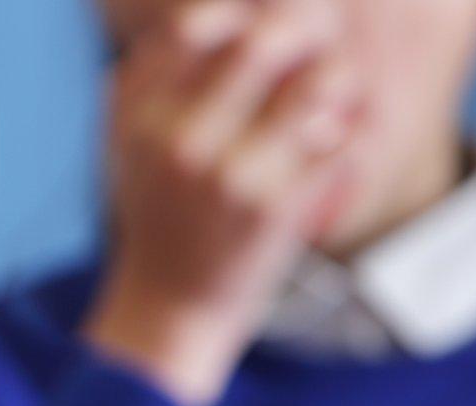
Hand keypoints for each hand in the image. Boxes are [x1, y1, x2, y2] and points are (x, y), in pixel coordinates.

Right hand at [84, 0, 363, 405]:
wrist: (168, 306)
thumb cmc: (158, 216)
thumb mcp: (128, 149)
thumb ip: (143, 83)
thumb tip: (191, 20)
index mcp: (142, 119)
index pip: (193, 26)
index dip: (238, 13)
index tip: (256, 26)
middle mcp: (181, 141)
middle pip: (266, 40)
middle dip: (305, 34)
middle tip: (313, 48)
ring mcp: (232, 176)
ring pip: (321, 84)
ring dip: (337, 84)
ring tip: (328, 101)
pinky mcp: (277, 210)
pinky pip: (344, 142)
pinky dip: (347, 141)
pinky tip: (329, 155)